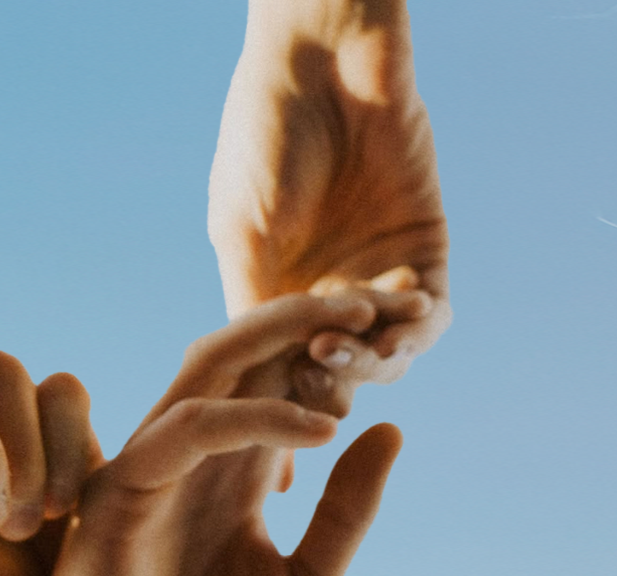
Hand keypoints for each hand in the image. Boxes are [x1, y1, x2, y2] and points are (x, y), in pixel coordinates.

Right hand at [0, 294, 400, 575]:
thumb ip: (340, 515)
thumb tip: (390, 431)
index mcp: (228, 476)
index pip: (280, 384)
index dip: (339, 352)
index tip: (408, 329)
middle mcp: (188, 458)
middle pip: (245, 354)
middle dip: (312, 318)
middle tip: (385, 296)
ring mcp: (149, 469)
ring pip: (207, 366)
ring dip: (279, 333)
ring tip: (355, 319)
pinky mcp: (118, 493)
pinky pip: (185, 428)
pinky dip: (251, 417)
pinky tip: (318, 425)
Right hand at [208, 0, 449, 386]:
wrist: (323, 68)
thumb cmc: (264, 142)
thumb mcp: (242, 231)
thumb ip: (253, 301)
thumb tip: (253, 375)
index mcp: (274, 291)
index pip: (281, 364)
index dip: (280, 393)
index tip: (275, 410)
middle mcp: (326, 290)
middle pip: (337, 369)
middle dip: (329, 381)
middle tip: (319, 372)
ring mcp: (374, 274)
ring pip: (384, 351)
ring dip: (371, 361)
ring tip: (349, 348)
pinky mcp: (423, 252)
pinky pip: (429, 313)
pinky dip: (417, 327)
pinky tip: (397, 321)